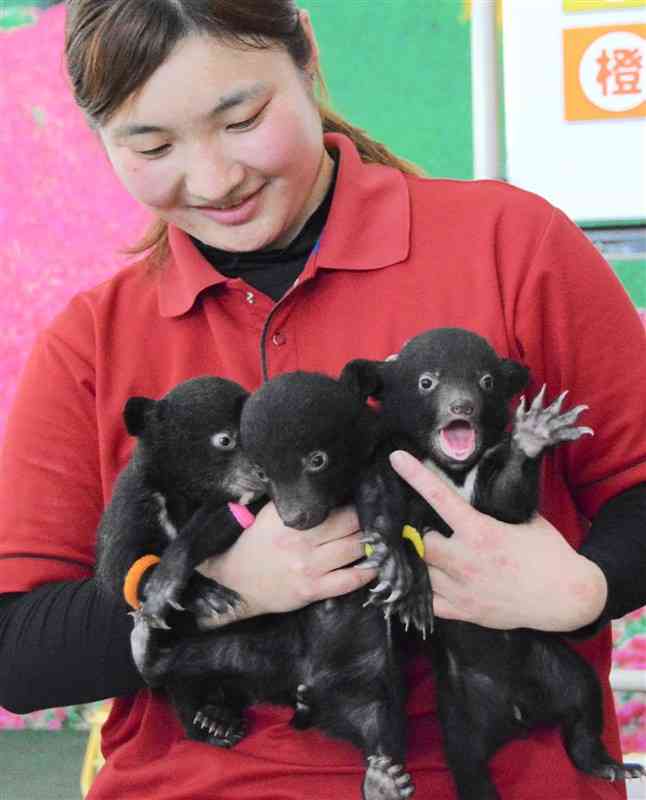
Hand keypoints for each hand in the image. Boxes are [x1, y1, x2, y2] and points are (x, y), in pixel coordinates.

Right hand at [196, 502, 376, 619]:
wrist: (234, 583)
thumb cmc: (255, 544)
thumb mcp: (269, 515)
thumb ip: (296, 502)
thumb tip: (331, 489)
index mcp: (289, 518)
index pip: (334, 505)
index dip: (356, 501)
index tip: (367, 498)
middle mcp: (300, 541)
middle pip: (350, 524)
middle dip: (368, 520)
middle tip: (381, 517)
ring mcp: (307, 567)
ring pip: (355, 549)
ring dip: (373, 543)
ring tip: (384, 537)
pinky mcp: (311, 590)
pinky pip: (349, 580)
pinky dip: (368, 572)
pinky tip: (377, 564)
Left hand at [389, 450, 607, 631]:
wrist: (568, 598)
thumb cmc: (549, 554)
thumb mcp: (525, 520)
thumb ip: (498, 506)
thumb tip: (479, 486)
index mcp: (481, 532)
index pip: (440, 498)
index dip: (416, 476)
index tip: (396, 460)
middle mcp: (466, 560)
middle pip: (420, 541)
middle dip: (416, 531)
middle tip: (419, 525)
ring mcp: (463, 590)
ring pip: (419, 571)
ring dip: (417, 559)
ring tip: (419, 550)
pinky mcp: (465, 612)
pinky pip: (428, 602)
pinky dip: (421, 590)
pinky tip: (421, 581)